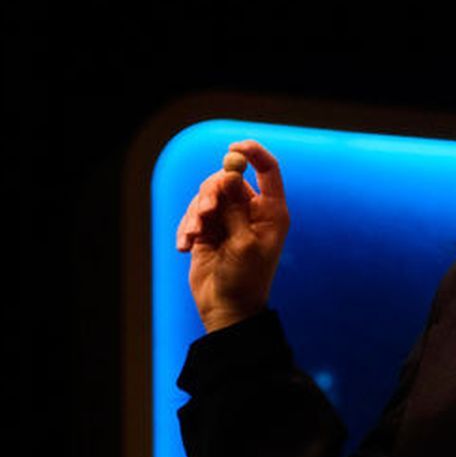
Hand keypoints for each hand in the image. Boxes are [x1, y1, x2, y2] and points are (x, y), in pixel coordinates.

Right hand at [175, 140, 290, 332]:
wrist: (227, 309)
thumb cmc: (245, 279)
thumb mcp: (244, 244)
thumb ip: (235, 209)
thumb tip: (228, 177)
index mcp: (271, 211)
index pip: (268, 170)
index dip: (253, 153)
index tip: (234, 147)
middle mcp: (251, 211)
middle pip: (228, 180)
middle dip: (211, 193)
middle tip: (205, 213)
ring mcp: (228, 220)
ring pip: (206, 196)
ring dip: (196, 214)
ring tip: (194, 236)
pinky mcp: (208, 231)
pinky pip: (192, 216)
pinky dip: (186, 228)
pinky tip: (184, 247)